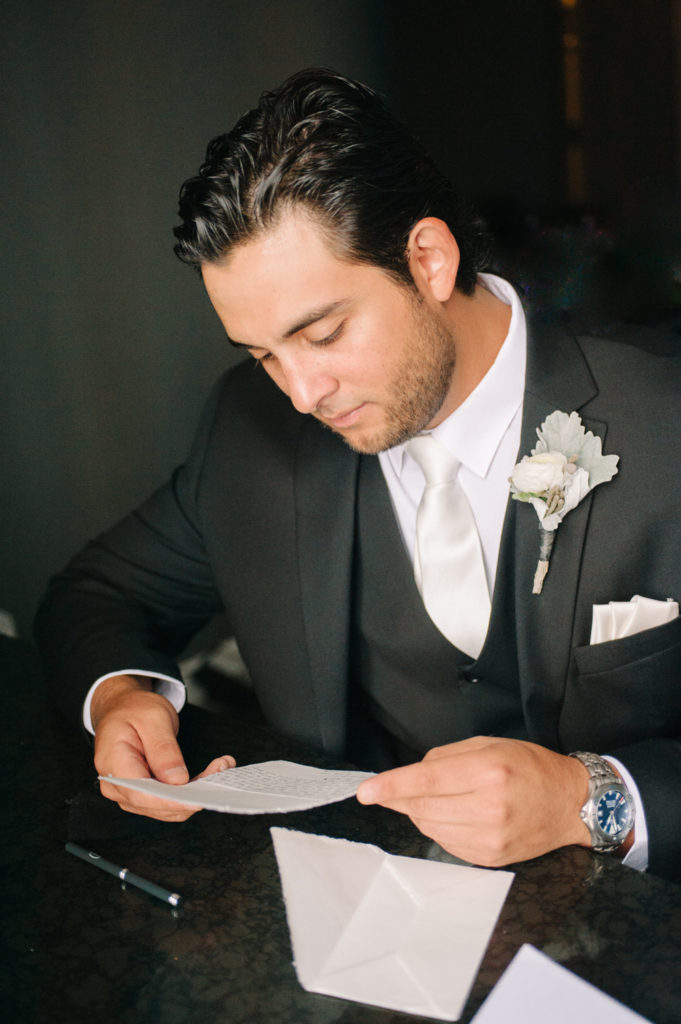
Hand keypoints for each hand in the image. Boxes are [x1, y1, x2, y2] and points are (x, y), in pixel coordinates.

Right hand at [92, 675, 234, 820]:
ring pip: (166, 807)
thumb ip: (163, 749)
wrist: (123, 708)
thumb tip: (176, 780)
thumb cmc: (134, 710)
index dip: (171, 801)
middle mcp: (116, 785)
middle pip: (156, 804)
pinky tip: (207, 774)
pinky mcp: (142, 793)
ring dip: (194, 792)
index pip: (141, 794)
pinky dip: (189, 791)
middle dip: (191, 793)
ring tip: (219, 767)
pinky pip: (167, 801)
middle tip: (221, 768)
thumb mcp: (153, 718)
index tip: (198, 797)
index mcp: (112, 763)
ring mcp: (128, 792)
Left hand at [356, 736, 590, 866]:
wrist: (571, 804)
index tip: (365, 791)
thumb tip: (410, 774)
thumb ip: (446, 756)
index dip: (391, 786)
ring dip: (421, 812)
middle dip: (403, 797)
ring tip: (439, 798)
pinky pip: (446, 844)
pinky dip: (440, 828)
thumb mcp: (490, 744)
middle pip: (422, 807)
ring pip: (430, 827)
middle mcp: (489, 807)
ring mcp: (490, 838)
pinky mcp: (490, 858)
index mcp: (488, 771)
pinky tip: (455, 815)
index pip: (426, 780)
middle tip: (399, 788)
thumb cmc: (531, 767)